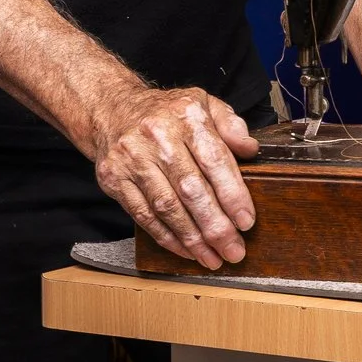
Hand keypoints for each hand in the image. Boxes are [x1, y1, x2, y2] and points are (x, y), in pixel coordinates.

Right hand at [87, 84, 261, 269]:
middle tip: (234, 250)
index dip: (233, 195)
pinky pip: (143, 215)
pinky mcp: (114, 179)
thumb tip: (251, 149)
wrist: (111, 109)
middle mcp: (158, 136)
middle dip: (215, 226)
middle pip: (191, 189)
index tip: (247, 221)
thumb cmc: (166, 112)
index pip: (215, 160)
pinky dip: (166, 237)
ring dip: (192, 238)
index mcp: (186, 116)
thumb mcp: (203, 103)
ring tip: (212, 258)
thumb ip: (231, 125)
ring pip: (166, 207)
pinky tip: (185, 249)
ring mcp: (132, 159)